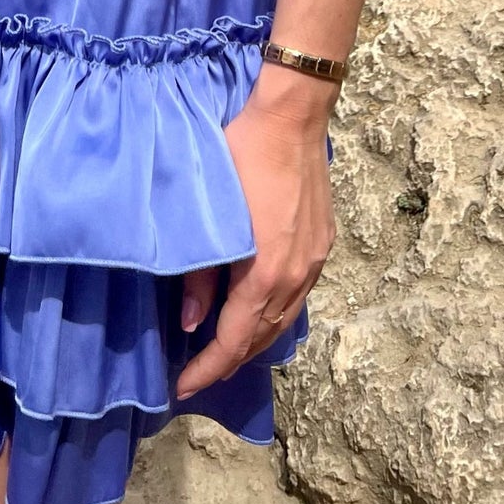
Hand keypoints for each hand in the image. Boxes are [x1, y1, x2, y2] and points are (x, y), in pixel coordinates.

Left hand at [174, 64, 336, 398]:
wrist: (292, 116)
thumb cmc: (242, 155)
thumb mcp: (210, 213)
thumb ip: (199, 272)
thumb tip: (190, 322)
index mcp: (266, 273)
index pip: (235, 340)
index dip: (208, 368)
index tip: (182, 387)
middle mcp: (297, 276)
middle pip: (262, 337)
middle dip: (229, 360)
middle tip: (197, 373)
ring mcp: (314, 260)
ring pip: (283, 319)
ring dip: (253, 340)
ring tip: (223, 350)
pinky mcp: (322, 243)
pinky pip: (297, 295)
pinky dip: (273, 314)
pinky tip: (257, 310)